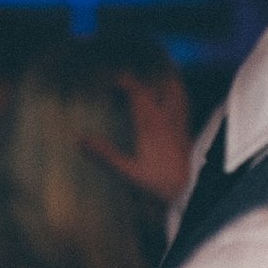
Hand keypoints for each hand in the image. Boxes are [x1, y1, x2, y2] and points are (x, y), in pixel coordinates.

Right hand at [82, 73, 193, 204]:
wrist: (187, 192)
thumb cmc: (156, 183)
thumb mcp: (127, 172)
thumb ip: (106, 154)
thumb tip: (81, 140)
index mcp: (150, 126)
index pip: (138, 94)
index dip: (126, 82)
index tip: (113, 78)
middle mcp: (166, 120)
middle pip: (156, 90)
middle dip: (141, 80)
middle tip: (129, 77)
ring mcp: (178, 124)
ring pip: (175, 94)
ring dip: (164, 82)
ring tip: (156, 75)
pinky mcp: (186, 131)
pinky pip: (184, 105)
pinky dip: (178, 95)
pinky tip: (175, 95)